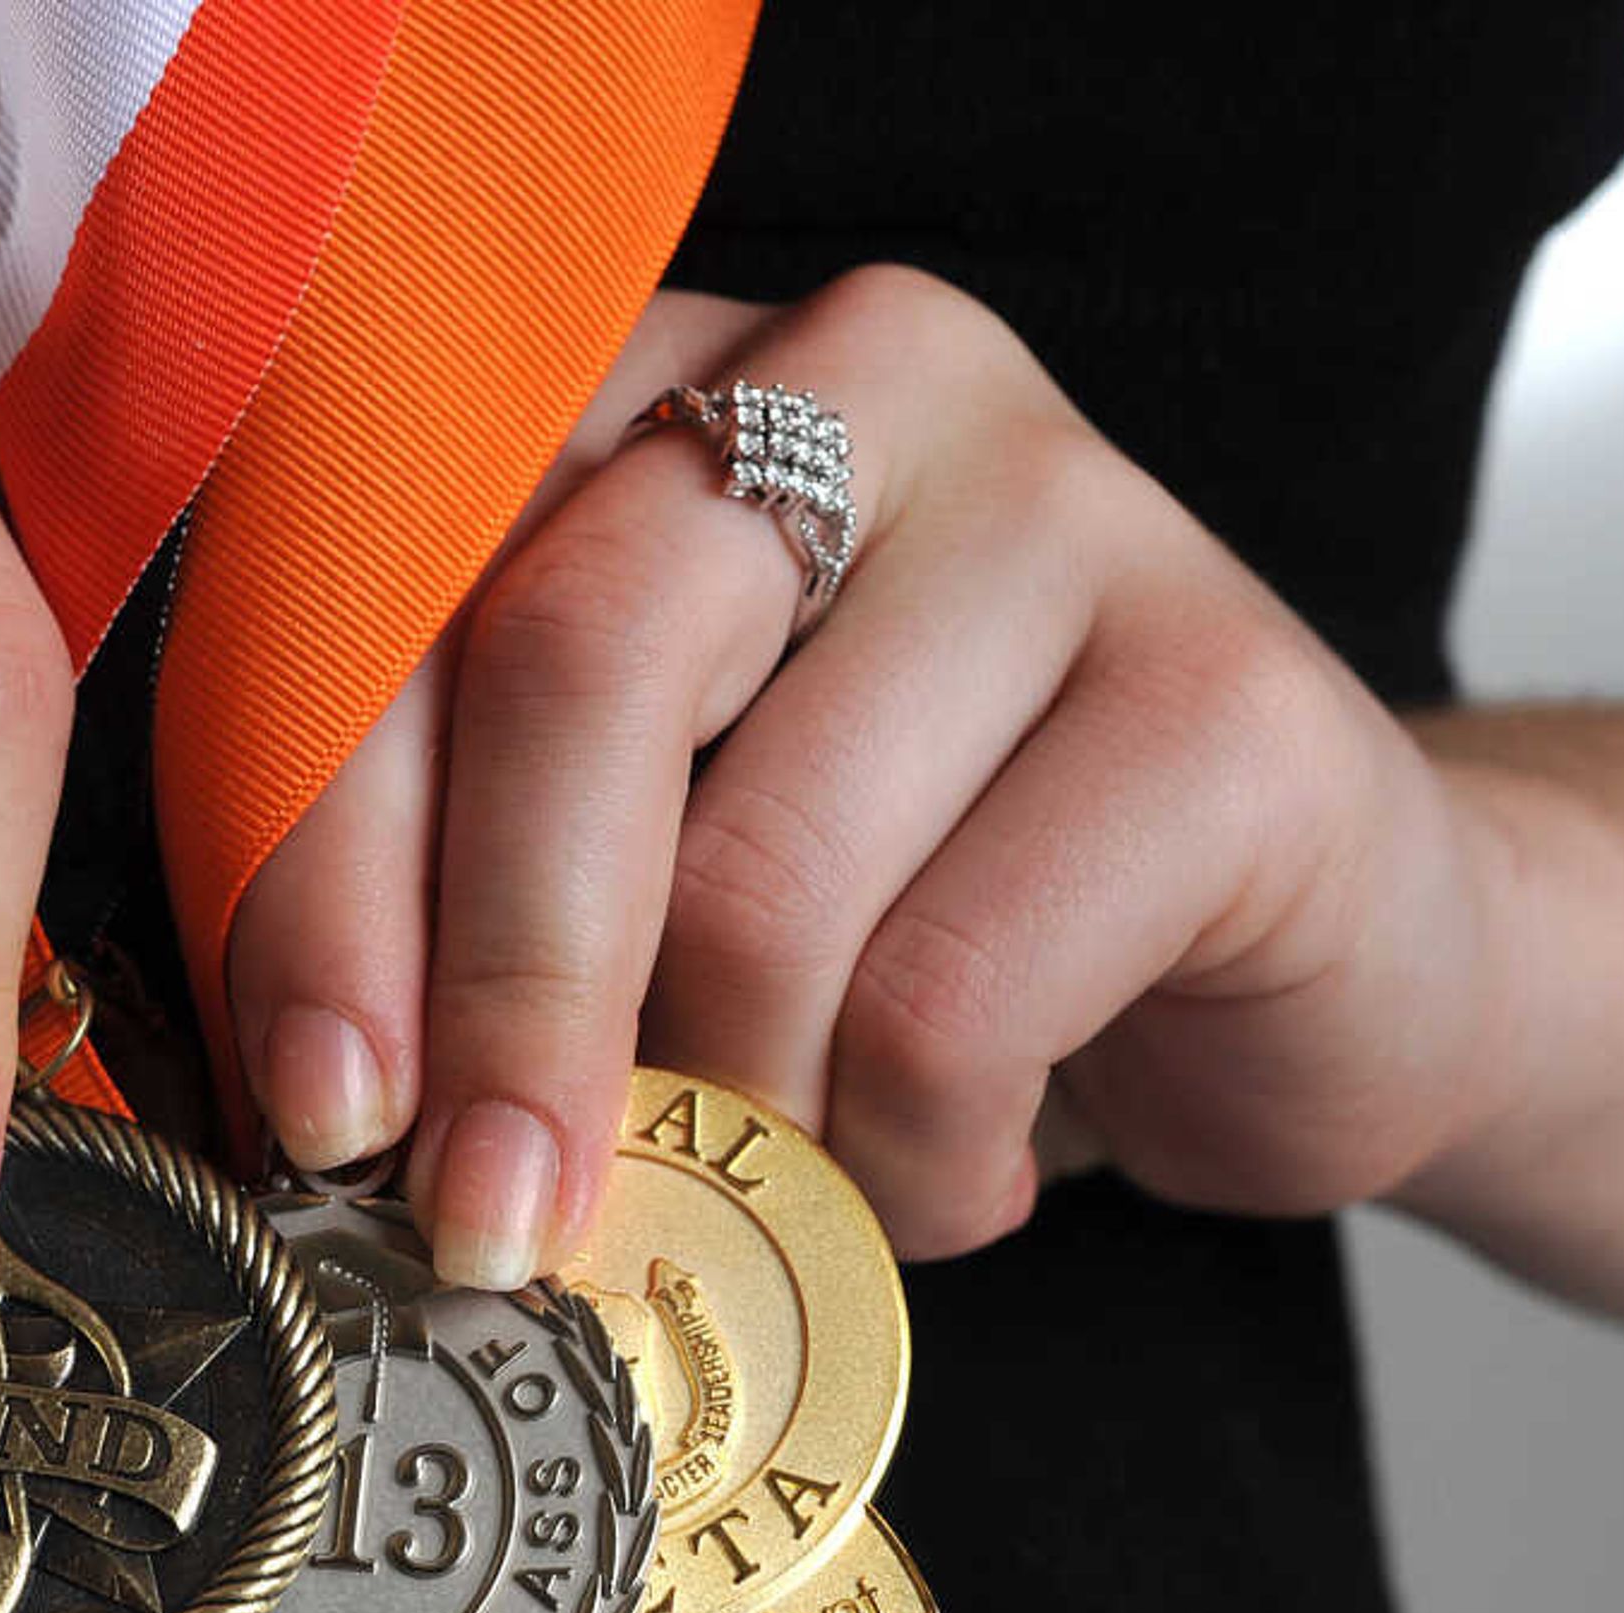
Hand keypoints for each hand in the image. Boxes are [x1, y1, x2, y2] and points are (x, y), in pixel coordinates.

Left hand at [223, 271, 1516, 1280]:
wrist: (1311, 965)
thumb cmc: (917, 920)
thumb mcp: (657, 880)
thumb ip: (476, 903)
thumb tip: (315, 1109)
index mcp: (647, 396)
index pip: (403, 587)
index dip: (321, 865)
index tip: (312, 1110)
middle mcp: (849, 378)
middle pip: (572, 669)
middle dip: (499, 993)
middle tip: (486, 1221)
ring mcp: (1059, 504)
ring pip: (763, 876)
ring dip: (743, 1118)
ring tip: (798, 1183)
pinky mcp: (1224, 686)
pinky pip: (957, 997)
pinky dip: (913, 1161)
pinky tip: (959, 1173)